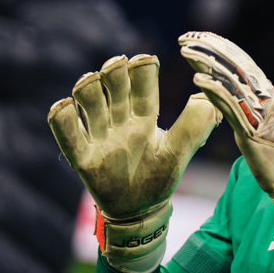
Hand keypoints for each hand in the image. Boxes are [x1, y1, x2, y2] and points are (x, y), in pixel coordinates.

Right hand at [47, 54, 219, 272]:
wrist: (139, 213)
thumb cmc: (159, 178)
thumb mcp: (178, 153)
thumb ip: (193, 126)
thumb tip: (210, 99)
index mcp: (144, 117)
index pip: (142, 88)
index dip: (141, 72)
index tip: (145, 60)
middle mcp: (119, 121)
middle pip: (112, 88)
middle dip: (113, 74)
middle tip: (116, 64)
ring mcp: (99, 137)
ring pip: (88, 104)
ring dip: (88, 90)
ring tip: (90, 80)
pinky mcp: (82, 157)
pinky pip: (67, 135)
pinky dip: (63, 119)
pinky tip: (64, 106)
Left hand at [178, 31, 273, 250]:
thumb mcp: (266, 125)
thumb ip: (253, 110)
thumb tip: (239, 99)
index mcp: (269, 94)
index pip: (243, 63)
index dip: (222, 48)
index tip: (201, 37)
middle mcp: (266, 98)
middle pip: (235, 65)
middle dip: (210, 49)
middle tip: (187, 37)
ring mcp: (259, 113)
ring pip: (230, 81)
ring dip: (206, 64)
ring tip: (186, 51)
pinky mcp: (252, 130)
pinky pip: (230, 106)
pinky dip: (213, 91)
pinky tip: (197, 81)